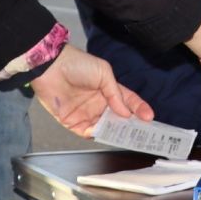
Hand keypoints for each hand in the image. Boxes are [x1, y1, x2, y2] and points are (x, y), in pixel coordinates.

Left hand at [29, 45, 152, 137]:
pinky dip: (95, 134)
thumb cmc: (78, 64)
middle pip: (118, 118)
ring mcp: (87, 114)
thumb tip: (125, 112)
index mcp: (109, 90)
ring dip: (114, 132)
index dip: (139, 109)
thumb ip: (116, 94)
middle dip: (129, 126)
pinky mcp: (72, 122)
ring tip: (123, 135)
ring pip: (104, 128)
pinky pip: (87, 133)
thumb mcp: (104, 73)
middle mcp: (99, 104)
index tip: (149, 117)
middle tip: (140, 132)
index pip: (128, 102)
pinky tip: (102, 131)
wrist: (51, 67)